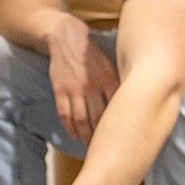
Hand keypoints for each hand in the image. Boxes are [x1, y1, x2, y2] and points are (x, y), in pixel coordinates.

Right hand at [46, 15, 119, 144]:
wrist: (66, 38)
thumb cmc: (91, 53)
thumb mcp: (109, 64)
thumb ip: (115, 83)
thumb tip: (124, 103)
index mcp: (108, 78)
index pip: (115, 107)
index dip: (117, 124)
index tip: (121, 135)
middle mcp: (92, 86)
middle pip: (97, 118)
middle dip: (100, 135)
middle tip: (103, 146)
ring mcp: (75, 90)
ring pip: (80, 119)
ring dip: (85, 134)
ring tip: (89, 144)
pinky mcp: (61, 91)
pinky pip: (65, 114)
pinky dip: (69, 127)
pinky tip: (74, 134)